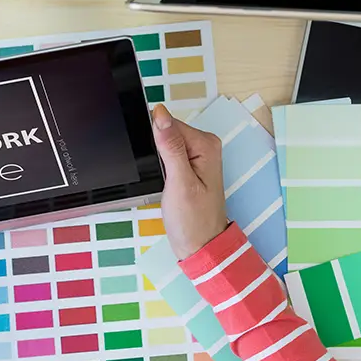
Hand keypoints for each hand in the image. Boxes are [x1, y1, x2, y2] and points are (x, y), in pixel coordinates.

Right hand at [151, 105, 227, 260]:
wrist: (200, 245)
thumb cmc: (193, 220)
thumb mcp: (179, 182)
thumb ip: (170, 146)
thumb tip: (160, 115)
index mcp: (206, 145)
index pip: (169, 124)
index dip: (155, 141)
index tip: (158, 164)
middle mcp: (205, 146)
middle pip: (168, 132)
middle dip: (157, 150)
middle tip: (164, 177)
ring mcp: (198, 156)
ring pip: (166, 143)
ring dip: (159, 160)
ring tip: (167, 182)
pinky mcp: (190, 165)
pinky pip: (169, 154)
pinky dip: (162, 166)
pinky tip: (166, 181)